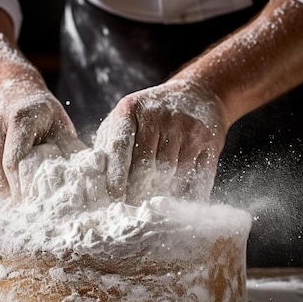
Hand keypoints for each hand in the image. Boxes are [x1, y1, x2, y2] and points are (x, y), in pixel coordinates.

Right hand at [0, 77, 85, 199]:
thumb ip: (68, 148)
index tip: (38, 198)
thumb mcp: (60, 123)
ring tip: (24, 181)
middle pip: (1, 175)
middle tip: (35, 194)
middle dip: (19, 191)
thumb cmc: (42, 111)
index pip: (14, 161)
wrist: (13, 89)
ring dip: (8, 188)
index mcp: (20, 119)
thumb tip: (80, 174)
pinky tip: (11, 174)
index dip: (25, 186)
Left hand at [96, 78, 225, 204]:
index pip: (120, 146)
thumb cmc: (151, 114)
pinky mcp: (209, 140)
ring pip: (171, 173)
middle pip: (146, 165)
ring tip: (154, 202)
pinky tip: (180, 204)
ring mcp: (187, 127)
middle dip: (137, 191)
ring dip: (162, 192)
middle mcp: (159, 115)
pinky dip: (189, 196)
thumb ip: (108, 144)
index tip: (114, 198)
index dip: (116, 176)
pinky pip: (198, 176)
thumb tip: (93, 178)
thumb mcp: (125, 118)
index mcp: (131, 109)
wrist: (198, 93)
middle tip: (132, 208)